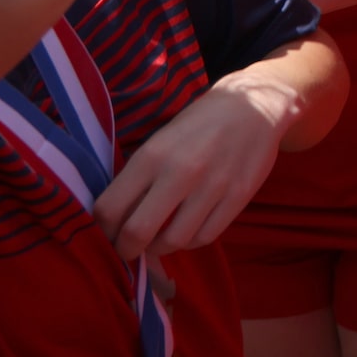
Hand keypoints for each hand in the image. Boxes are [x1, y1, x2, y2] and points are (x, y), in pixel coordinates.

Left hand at [94, 75, 297, 257]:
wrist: (255, 105)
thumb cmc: (199, 123)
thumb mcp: (161, 140)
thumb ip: (139, 177)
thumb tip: (117, 218)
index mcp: (153, 155)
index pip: (110, 208)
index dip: (101, 230)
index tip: (105, 235)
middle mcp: (181, 172)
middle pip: (138, 232)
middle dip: (125, 250)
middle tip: (126, 251)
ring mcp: (213, 186)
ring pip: (174, 241)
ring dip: (159, 249)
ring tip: (157, 243)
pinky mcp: (239, 197)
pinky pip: (205, 236)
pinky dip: (190, 242)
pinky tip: (186, 232)